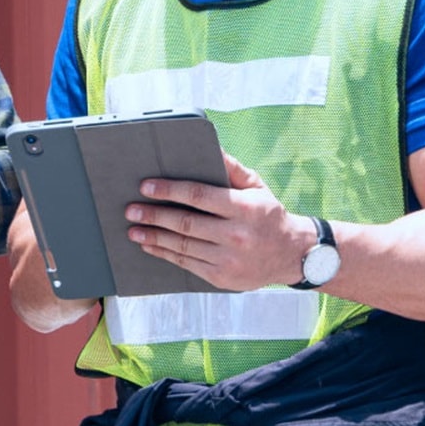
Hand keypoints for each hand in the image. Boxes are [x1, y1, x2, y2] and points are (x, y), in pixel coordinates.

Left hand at [124, 151, 311, 290]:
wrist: (293, 255)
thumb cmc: (269, 214)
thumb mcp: (256, 186)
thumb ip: (231, 168)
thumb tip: (209, 147)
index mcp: (243, 208)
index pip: (199, 196)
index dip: (169, 190)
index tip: (146, 186)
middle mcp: (236, 235)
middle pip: (186, 223)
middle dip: (154, 215)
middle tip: (131, 209)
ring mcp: (228, 259)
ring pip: (183, 247)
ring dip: (154, 237)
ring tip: (133, 229)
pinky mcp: (222, 278)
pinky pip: (187, 264)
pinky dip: (165, 254)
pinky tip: (150, 245)